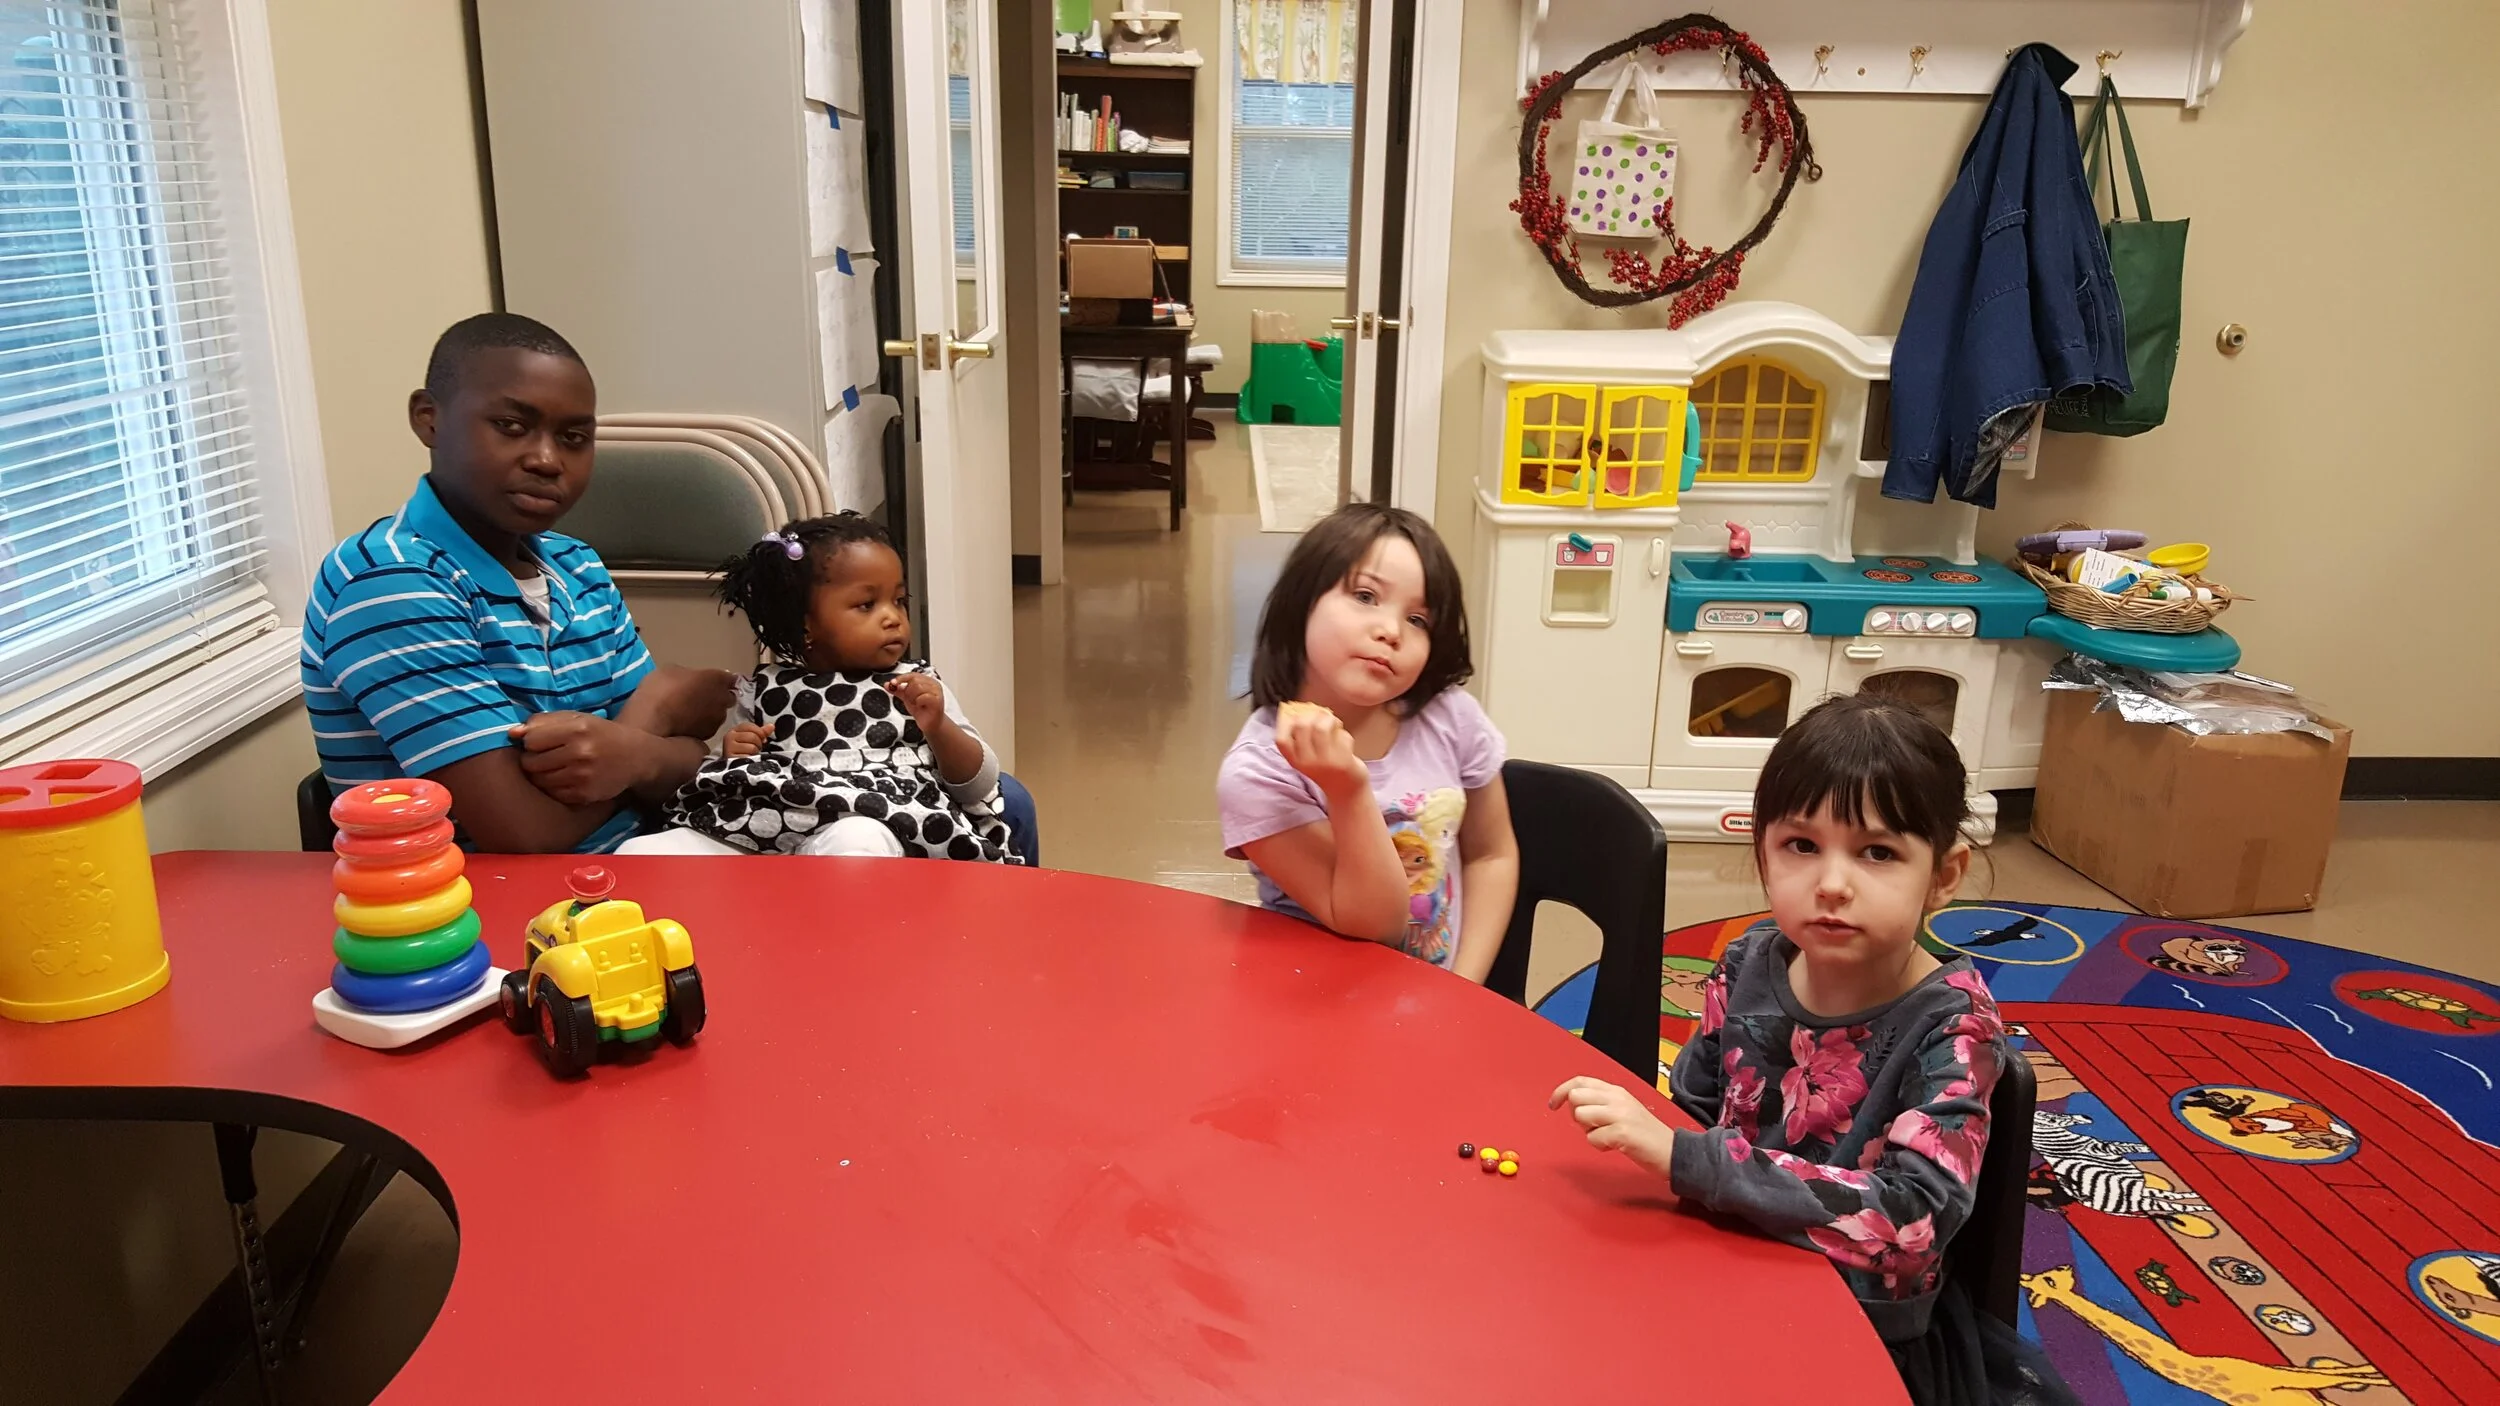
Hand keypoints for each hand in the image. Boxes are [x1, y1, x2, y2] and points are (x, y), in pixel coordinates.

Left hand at [509, 711, 652, 804]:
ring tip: (553, 768)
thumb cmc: (601, 734)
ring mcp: (582, 777)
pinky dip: (553, 788)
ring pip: (539, 780)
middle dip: (532, 760)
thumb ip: (543, 722)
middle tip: (545, 756)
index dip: (531, 741)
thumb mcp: (577, 719)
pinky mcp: (584, 795)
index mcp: (577, 730)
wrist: (636, 757)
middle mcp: (580, 753)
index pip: (531, 740)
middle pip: (531, 762)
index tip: (540, 741)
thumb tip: (511, 733)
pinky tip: (564, 779)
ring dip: (540, 775)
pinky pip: (552, 794)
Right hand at [620, 665, 736, 738]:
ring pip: (718, 714)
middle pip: (727, 698)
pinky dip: (700, 725)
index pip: (730, 679)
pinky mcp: (708, 736)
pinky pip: (707, 727)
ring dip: (709, 712)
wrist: (652, 721)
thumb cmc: (661, 689)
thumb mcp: (672, 672)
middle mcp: (722, 699)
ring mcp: (717, 720)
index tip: (712, 682)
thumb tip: (692, 680)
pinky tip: (686, 724)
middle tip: (700, 697)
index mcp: (716, 679)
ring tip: (690, 713)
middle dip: (718, 697)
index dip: (721, 681)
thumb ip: (690, 675)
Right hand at [723, 722, 772, 757]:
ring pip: (752, 747)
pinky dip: (751, 760)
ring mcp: (729, 748)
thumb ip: (761, 732)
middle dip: (758, 744)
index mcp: (734, 731)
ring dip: (755, 753)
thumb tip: (771, 726)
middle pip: (752, 736)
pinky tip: (748, 760)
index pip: (750, 726)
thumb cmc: (743, 753)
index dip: (760, 732)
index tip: (762, 739)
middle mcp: (729, 737)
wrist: (733, 768)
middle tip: (755, 750)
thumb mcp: (752, 740)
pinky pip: (748, 757)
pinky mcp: (731, 758)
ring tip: (750, 755)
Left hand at [884, 673, 948, 734]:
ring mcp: (936, 692)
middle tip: (911, 700)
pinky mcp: (937, 700)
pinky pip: (924, 696)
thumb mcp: (907, 698)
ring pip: (918, 687)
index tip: (893, 683)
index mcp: (927, 681)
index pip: (912, 675)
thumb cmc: (922, 710)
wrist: (930, 724)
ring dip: (913, 697)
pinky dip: (918, 702)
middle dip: (908, 691)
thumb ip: (898, 690)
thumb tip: (887, 684)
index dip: (901, 678)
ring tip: (916, 703)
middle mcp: (933, 684)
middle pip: (914, 680)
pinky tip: (920, 706)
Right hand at [1274, 702, 1367, 799]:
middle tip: (1322, 716)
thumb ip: (1302, 738)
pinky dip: (1345, 734)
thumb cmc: (1326, 767)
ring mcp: (1325, 763)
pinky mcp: (1343, 762)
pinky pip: (1342, 736)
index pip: (1281, 739)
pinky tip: (1345, 740)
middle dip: (1312, 714)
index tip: (1295, 714)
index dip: (1285, 722)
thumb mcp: (1308, 757)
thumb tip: (1301, 708)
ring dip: (1330, 720)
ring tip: (1334, 723)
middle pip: (1301, 726)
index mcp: (1295, 760)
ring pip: (1322, 727)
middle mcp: (1307, 762)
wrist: (1346, 790)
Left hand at [1550, 1076, 1677, 1179]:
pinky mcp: (1622, 1132)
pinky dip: (1600, 1146)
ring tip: (1608, 1138)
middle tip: (1594, 1127)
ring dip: (1589, 1132)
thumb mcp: (1624, 1110)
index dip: (1561, 1091)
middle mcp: (1618, 1098)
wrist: (1674, 1152)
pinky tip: (1616, 1147)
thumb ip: (1602, 1104)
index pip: (1580, 1081)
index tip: (1553, 1104)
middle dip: (1577, 1115)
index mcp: (1617, 1091)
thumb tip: (1575, 1105)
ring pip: (1581, 1115)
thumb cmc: (1646, 1136)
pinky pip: (1593, 1138)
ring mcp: (1621, 1114)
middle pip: (1575, 1097)